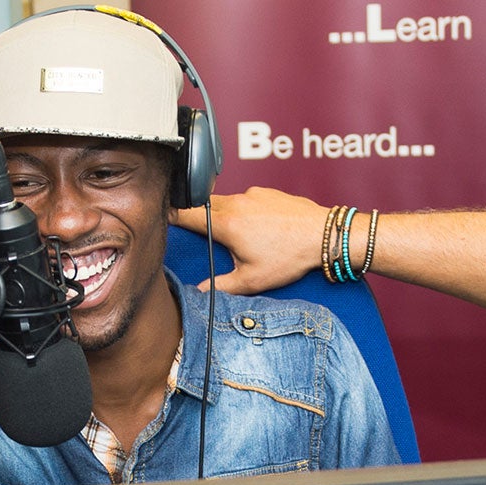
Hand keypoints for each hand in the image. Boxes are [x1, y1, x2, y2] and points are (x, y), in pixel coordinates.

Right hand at [168, 187, 325, 295]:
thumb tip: (201, 292)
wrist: (324, 235)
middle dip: (200, 220)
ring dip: (224, 217)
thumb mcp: (252, 280)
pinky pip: (246, 199)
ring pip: (225, 202)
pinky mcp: (267, 192)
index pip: (186, 213)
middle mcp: (236, 203)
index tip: (161, 217)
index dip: (170, 215)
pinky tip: (259, 229)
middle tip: (204, 237)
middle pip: (204, 206)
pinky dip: (245, 211)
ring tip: (240, 239)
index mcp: (226, 223)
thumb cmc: (290, 256)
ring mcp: (252, 194)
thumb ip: (221, 286)